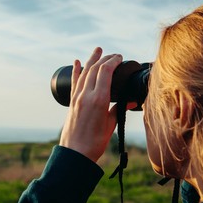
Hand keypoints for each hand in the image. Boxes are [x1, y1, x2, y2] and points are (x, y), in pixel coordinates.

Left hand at [59, 47, 123, 161]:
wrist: (75, 153)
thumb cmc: (95, 142)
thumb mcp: (111, 125)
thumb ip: (119, 110)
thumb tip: (131, 101)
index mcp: (99, 99)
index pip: (105, 71)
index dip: (113, 61)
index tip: (120, 57)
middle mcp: (86, 95)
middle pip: (95, 69)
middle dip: (105, 58)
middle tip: (114, 54)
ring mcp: (77, 98)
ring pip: (84, 73)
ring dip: (91, 60)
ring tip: (98, 50)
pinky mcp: (71, 102)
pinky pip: (74, 82)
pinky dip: (76, 71)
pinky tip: (77, 62)